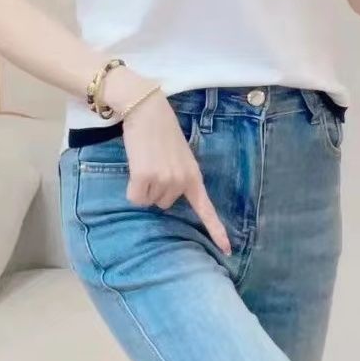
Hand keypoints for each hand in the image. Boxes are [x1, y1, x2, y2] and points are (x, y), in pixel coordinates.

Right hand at [113, 84, 232, 255]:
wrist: (146, 110)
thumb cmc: (161, 132)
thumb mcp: (180, 156)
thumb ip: (180, 177)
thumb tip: (166, 197)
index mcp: (194, 177)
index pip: (207, 209)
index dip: (216, 231)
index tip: (228, 250)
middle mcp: (182, 182)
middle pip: (163, 205)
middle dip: (155, 188)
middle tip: (154, 164)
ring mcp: (164, 180)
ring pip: (147, 202)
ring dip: (143, 186)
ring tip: (146, 162)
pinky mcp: (145, 177)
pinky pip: (135, 197)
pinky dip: (132, 187)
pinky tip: (136, 167)